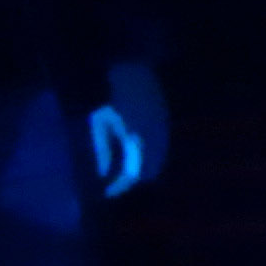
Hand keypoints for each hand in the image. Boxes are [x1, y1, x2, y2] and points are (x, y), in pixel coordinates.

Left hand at [89, 60, 170, 196]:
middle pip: (148, 173)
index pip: (131, 174)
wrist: (134, 72)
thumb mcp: (99, 123)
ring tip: (123, 172)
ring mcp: (163, 134)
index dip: (119, 187)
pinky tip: (133, 156)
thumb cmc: (111, 96)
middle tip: (115, 184)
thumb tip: (103, 174)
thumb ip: (101, 149)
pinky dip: (148, 159)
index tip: (107, 193)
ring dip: (141, 171)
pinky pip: (160, 152)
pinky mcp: (165, 128)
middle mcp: (155, 141)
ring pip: (157, 164)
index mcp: (137, 141)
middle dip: (132, 181)